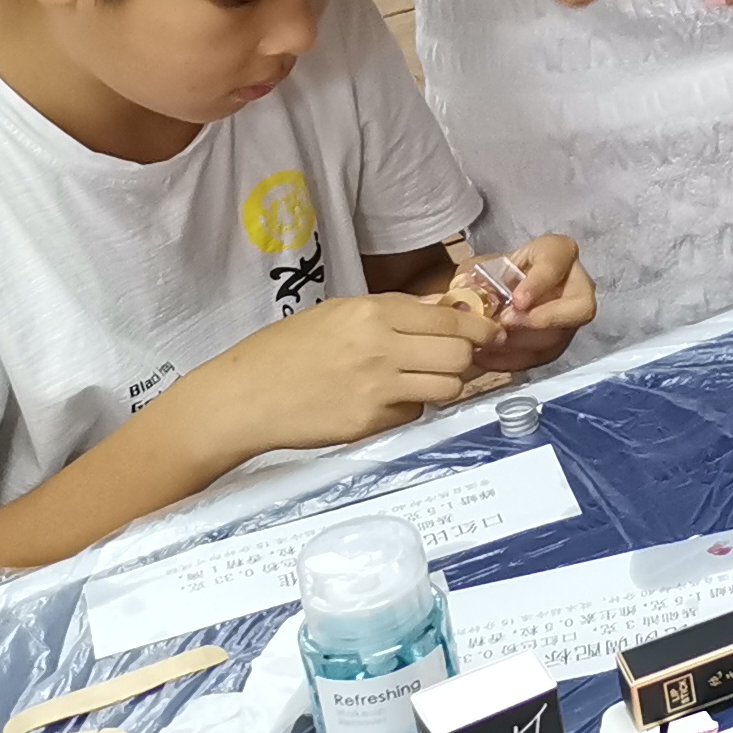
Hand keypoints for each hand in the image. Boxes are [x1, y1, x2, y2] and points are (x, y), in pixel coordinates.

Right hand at [166, 292, 499, 471]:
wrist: (243, 397)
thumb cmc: (287, 349)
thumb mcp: (339, 312)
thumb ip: (395, 310)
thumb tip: (449, 308)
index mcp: (372, 313)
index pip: (451, 321)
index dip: (479, 328)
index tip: (490, 332)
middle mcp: (381, 349)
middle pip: (460, 355)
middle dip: (468, 357)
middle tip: (458, 359)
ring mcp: (376, 390)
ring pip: (447, 388)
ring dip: (445, 384)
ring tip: (423, 379)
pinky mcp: (369, 424)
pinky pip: (414, 413)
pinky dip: (411, 406)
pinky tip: (386, 400)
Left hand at [447, 233, 594, 372]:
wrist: (507, 288)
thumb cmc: (500, 271)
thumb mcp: (485, 264)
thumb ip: (474, 275)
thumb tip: (464, 289)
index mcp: (559, 253)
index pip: (557, 265)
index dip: (539, 284)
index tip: (518, 300)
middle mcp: (577, 286)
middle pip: (579, 308)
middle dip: (543, 320)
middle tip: (507, 324)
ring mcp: (570, 318)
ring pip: (559, 337)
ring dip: (521, 343)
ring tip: (487, 342)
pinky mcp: (559, 342)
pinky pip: (542, 357)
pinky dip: (511, 360)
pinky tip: (484, 356)